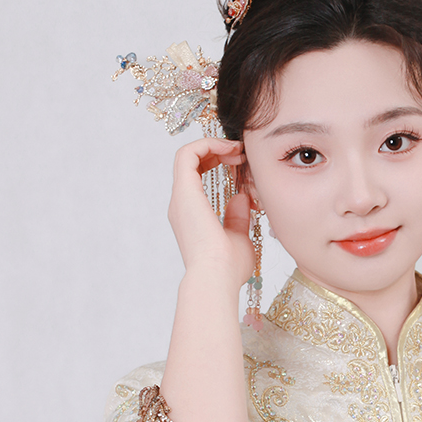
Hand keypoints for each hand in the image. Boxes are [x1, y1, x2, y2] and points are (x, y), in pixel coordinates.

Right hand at [167, 136, 254, 285]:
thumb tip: (241, 198)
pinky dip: (207, 144)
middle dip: (215, 151)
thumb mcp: (239, 239)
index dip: (216, 162)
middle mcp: (181, 205)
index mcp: (191, 215)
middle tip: (240, 153)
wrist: (216, 277)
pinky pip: (187, 154)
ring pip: (187, 155)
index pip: (197, 177)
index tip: (240, 163)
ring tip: (236, 149)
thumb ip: (238, 218)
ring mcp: (181, 198)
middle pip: (190, 164)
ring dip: (212, 145)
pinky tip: (229, 149)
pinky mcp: (185, 192)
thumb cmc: (227, 268)